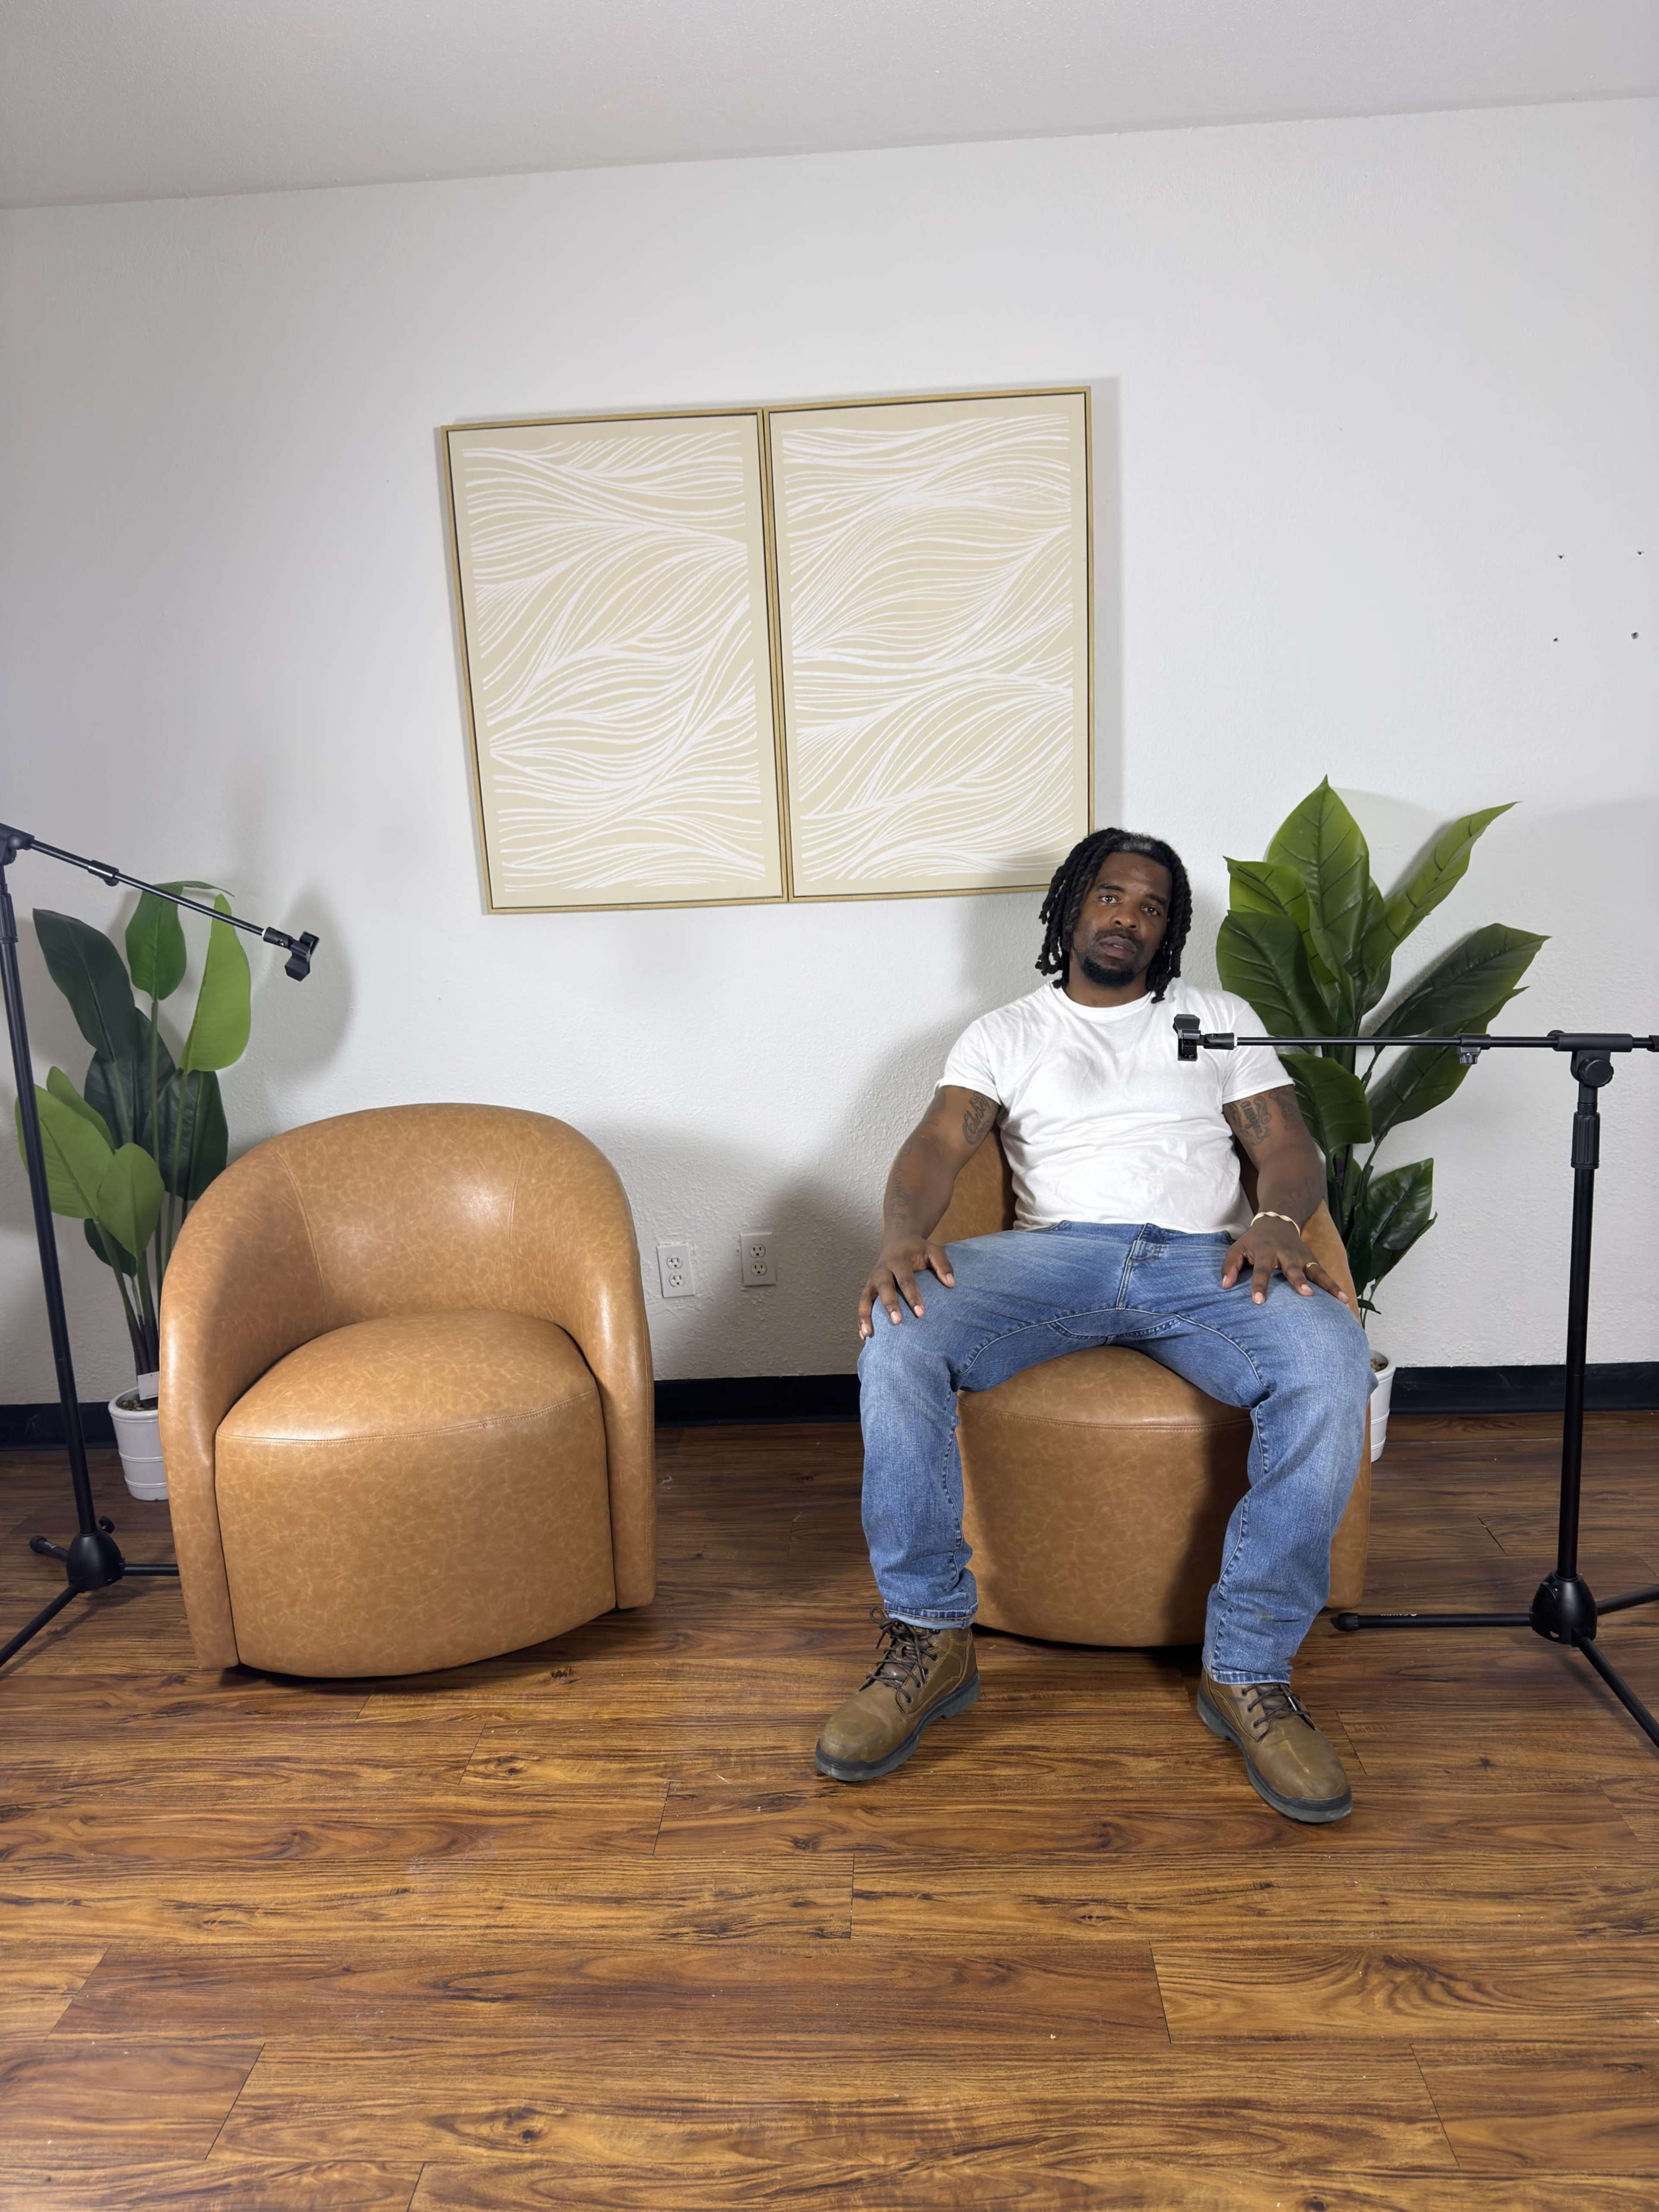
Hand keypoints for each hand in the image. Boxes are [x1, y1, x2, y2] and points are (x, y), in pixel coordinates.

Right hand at [858, 1237, 955, 1337]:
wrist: (898, 1240)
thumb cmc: (918, 1249)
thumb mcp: (933, 1250)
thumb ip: (943, 1264)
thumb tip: (951, 1284)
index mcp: (899, 1259)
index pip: (905, 1279)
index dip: (912, 1296)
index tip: (921, 1313)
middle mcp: (882, 1269)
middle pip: (884, 1287)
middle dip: (889, 1305)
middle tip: (897, 1322)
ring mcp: (872, 1279)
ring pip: (866, 1297)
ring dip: (866, 1315)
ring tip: (868, 1334)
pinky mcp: (868, 1287)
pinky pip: (863, 1303)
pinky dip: (861, 1319)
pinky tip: (864, 1335)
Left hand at [1222, 1221, 1351, 1307]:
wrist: (1277, 1220)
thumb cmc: (1254, 1241)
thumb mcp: (1237, 1248)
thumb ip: (1229, 1266)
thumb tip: (1225, 1285)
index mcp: (1265, 1251)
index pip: (1261, 1271)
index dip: (1259, 1285)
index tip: (1258, 1301)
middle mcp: (1286, 1254)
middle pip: (1293, 1269)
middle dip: (1299, 1282)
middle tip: (1305, 1294)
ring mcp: (1302, 1257)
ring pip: (1315, 1272)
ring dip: (1327, 1285)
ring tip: (1340, 1299)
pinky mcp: (1312, 1260)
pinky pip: (1324, 1274)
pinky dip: (1335, 1286)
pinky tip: (1345, 1300)